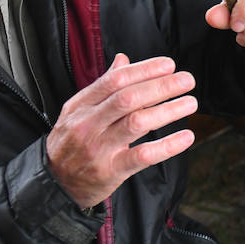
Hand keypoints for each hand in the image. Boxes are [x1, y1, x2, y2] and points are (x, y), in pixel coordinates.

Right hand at [45, 54, 198, 208]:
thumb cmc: (71, 142)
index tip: (169, 65)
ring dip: (168, 111)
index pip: (115, 80)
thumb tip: (123, 60)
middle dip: (161, 86)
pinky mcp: (110, 171)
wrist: (53, 183)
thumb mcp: (78, 111)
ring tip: (190, 103)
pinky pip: (142, 156)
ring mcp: (99, 147)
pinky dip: (167, 146)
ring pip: (137, 123)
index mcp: (82, 104)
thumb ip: (102, 86)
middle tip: (187, 80)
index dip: (144, 70)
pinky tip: (186, 137)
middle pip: (128, 98)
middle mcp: (89, 123)